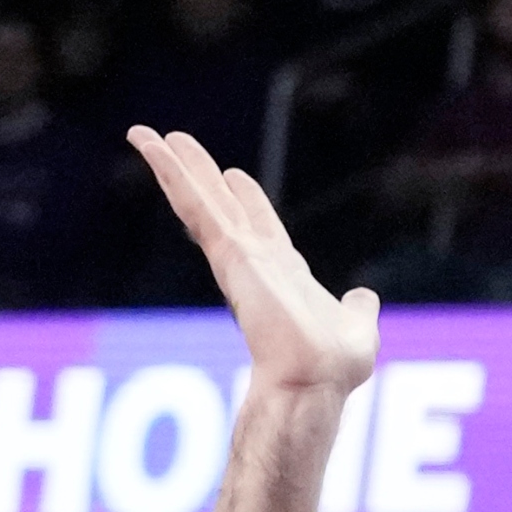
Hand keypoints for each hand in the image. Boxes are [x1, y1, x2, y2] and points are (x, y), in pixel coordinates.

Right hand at [129, 125, 375, 394]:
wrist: (316, 377)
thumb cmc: (334, 365)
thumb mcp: (357, 326)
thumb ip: (358, 309)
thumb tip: (364, 297)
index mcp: (283, 273)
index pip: (260, 228)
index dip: (248, 202)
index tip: (235, 176)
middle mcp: (256, 261)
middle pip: (221, 207)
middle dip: (201, 175)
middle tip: (176, 142)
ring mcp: (238, 255)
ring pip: (199, 201)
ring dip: (174, 166)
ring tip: (146, 134)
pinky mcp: (228, 251)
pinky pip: (195, 205)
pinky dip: (173, 174)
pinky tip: (153, 146)